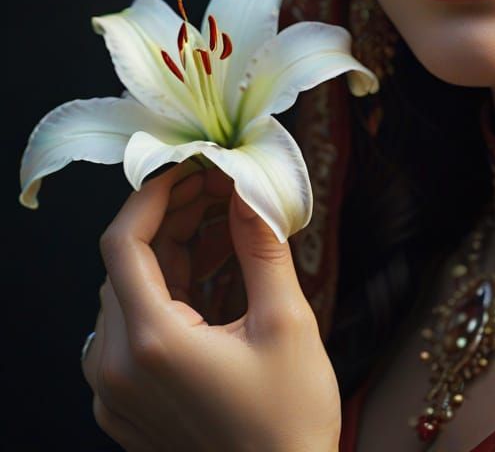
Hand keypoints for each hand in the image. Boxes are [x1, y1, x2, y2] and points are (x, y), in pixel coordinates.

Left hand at [81, 162, 341, 451]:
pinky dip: (168, 293)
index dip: (154, 195)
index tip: (191, 167)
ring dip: (174, 253)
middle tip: (222, 190)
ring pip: (129, 295)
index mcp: (152, 344)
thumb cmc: (289, 416)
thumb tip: (249, 187)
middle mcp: (117, 368)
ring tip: (227, 227)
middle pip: (126, 266)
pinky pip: (132, 331)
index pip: (124, 244)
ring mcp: (115, 393)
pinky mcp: (124, 407)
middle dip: (174, 218)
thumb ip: (261, 247)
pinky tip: (214, 275)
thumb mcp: (286, 321)